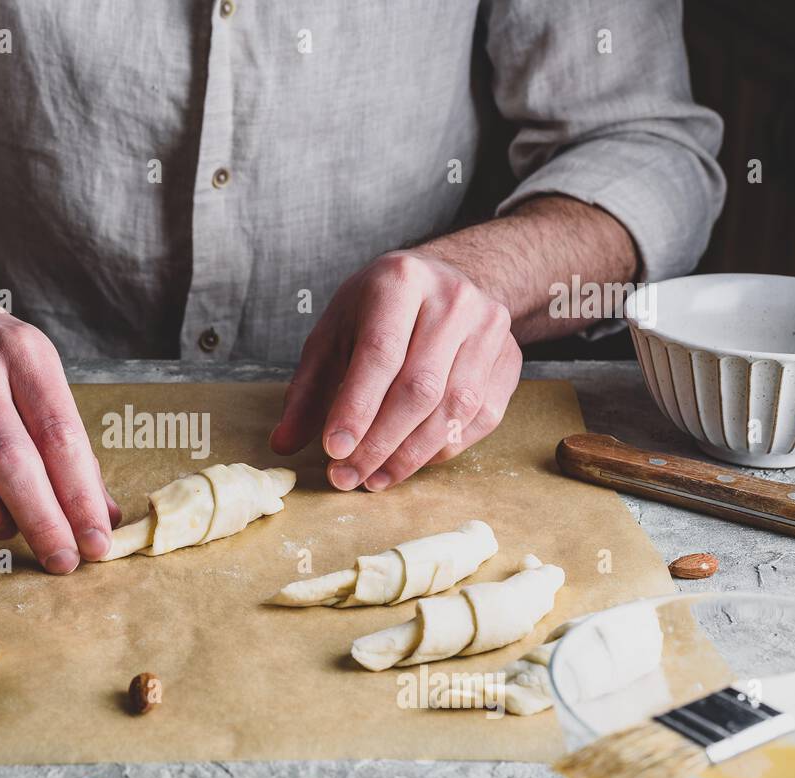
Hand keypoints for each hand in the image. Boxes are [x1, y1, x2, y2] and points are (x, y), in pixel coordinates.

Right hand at [0, 284, 120, 572]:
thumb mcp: (35, 374)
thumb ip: (68, 445)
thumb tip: (102, 517)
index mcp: (22, 353)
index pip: (60, 435)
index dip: (80, 497)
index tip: (96, 543)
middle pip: (8, 456)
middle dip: (41, 519)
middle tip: (61, 560)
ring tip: (4, 529)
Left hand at [271, 250, 520, 489]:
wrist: (442, 284)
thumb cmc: (377, 311)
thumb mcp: (333, 335)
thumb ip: (308, 390)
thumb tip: (283, 444)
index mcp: (400, 280)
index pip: (381, 354)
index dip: (357, 408)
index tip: (334, 450)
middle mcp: (453, 299)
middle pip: (420, 387)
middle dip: (380, 443)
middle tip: (347, 477)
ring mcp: (490, 328)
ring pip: (455, 408)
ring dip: (411, 455)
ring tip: (373, 479)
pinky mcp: (511, 358)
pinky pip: (481, 417)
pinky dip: (443, 449)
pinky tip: (409, 463)